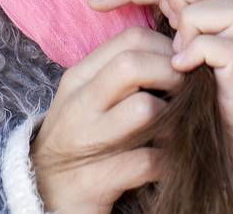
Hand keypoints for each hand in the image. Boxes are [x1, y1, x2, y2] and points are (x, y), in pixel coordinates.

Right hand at [30, 25, 189, 213]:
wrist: (42, 192)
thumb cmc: (79, 139)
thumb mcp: (89, 99)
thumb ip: (120, 75)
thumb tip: (173, 54)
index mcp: (79, 78)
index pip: (130, 39)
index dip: (168, 47)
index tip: (184, 67)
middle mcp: (79, 103)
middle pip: (134, 64)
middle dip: (173, 75)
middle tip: (189, 93)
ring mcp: (84, 140)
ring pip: (144, 108)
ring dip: (173, 118)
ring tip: (178, 128)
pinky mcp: (95, 179)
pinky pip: (148, 161)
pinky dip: (167, 162)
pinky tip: (166, 164)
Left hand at [88, 0, 232, 173]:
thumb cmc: (195, 103)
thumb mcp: (167, 63)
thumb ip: (151, 36)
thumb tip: (103, 8)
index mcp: (208, 19)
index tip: (95, 2)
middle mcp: (230, 27)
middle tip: (169, 31)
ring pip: (229, 5)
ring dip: (193, 26)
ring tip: (179, 55)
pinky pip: (222, 47)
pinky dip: (199, 53)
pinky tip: (182, 70)